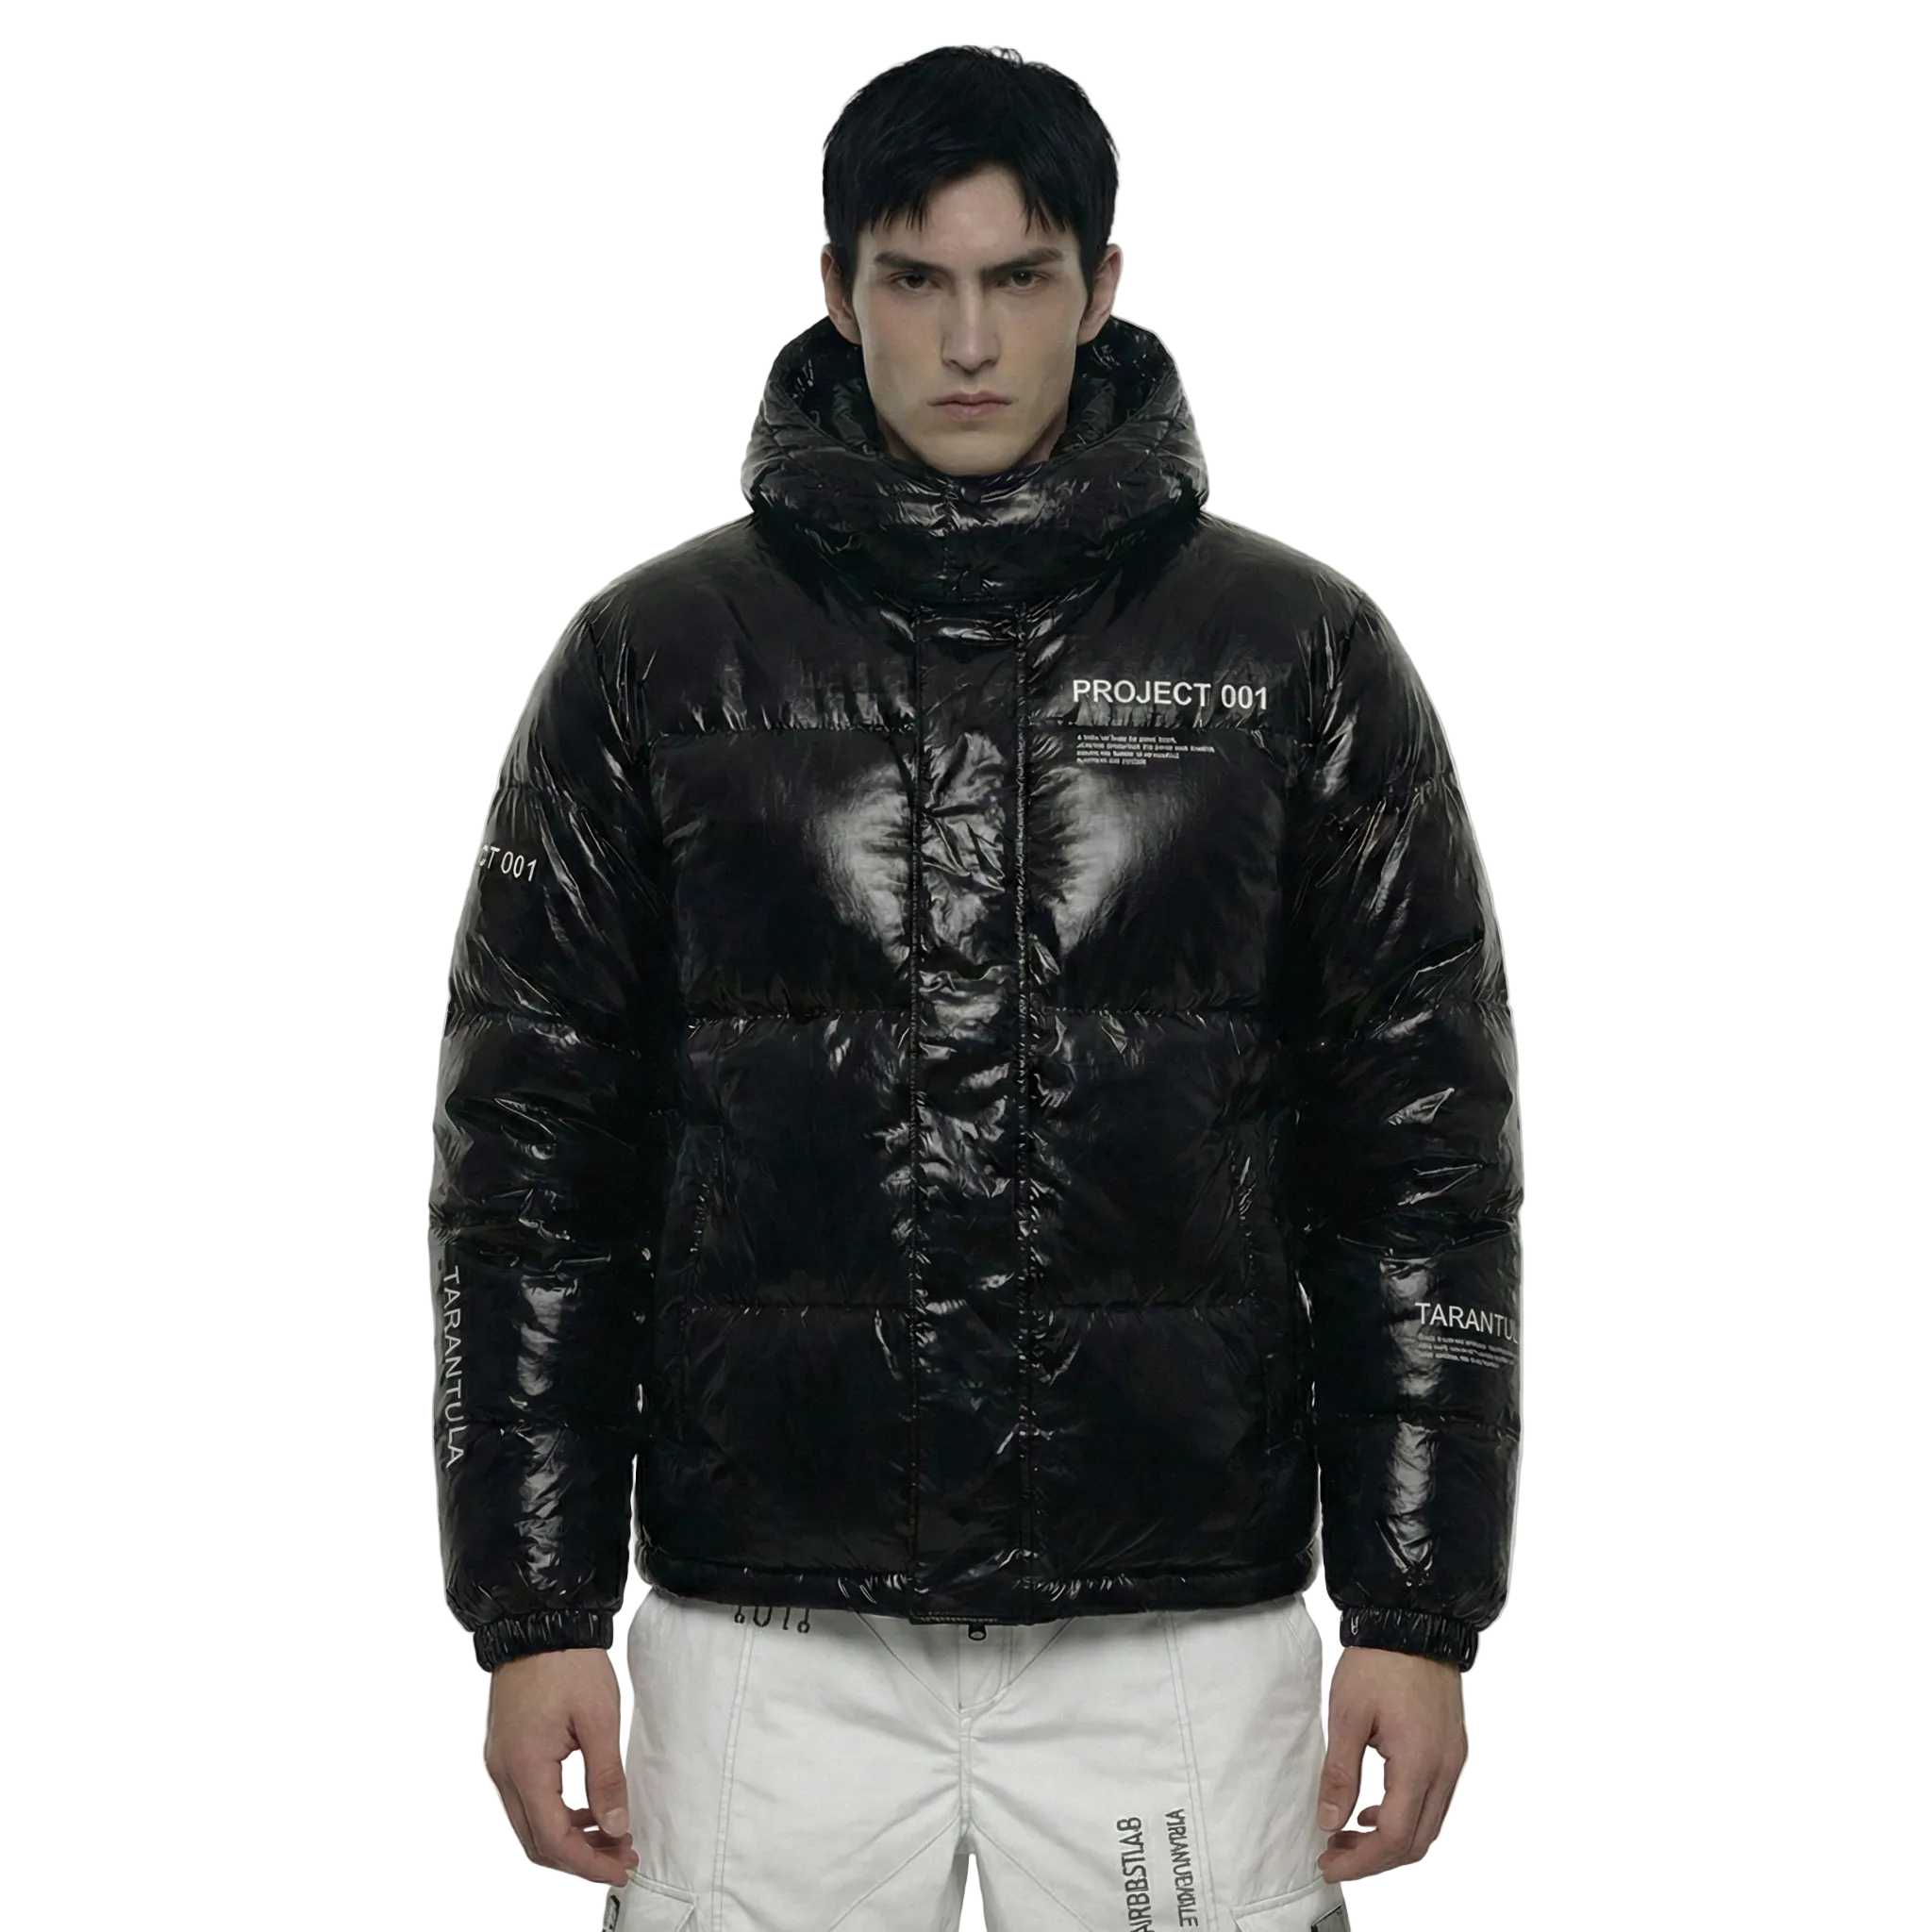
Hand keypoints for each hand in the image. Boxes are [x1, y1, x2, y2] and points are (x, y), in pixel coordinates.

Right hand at [481, 1647, 641, 1887]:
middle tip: (621, 1855)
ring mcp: (499, 1763)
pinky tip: (587, 1809)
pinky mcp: (504, 1751)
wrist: (539, 1621)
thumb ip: (606, 1777)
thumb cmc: (570, 1664)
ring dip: (568, 1838)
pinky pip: (525, 1801)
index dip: (588, 1863)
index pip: (553, 1840)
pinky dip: (556, 1815)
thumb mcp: (599, 1717)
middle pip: (535, 1842)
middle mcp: (503, 1773)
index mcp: (525, 1768)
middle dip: (579, 1857)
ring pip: (529, 1825)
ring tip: (611, 1834)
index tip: (620, 1866)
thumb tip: (616, 1826)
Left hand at [1315, 1643, 1468, 1885]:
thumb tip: (1329, 1822)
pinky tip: (1373, 1807)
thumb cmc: (1377, 1662)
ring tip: (1347, 1833)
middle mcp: (1446, 1770)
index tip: (1329, 1864)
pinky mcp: (1454, 1750)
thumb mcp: (1345, 1714)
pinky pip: (1434, 1802)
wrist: (1414, 1621)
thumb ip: (1339, 1774)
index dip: (1361, 1861)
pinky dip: (1404, 1816)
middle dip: (1374, 1859)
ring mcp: (1455, 1761)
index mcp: (1419, 1763)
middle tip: (1335, 1855)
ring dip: (1390, 1840)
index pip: (1396, 1838)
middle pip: (1418, 1843)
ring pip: (1429, 1827)